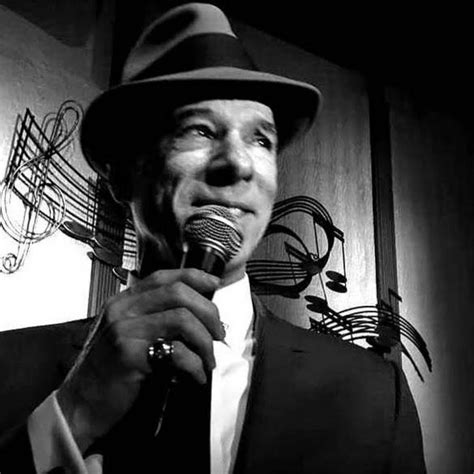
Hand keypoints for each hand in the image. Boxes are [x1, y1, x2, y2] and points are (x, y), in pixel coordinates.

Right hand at [56, 268, 223, 450]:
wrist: (80, 404)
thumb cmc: (109, 371)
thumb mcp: (126, 334)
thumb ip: (153, 317)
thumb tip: (197, 312)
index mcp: (124, 302)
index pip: (164, 276)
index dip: (195, 276)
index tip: (215, 284)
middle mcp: (123, 310)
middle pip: (179, 292)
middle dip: (209, 311)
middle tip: (218, 333)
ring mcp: (124, 331)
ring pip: (182, 319)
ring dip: (205, 340)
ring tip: (208, 359)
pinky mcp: (129, 356)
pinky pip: (176, 352)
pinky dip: (195, 365)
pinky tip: (196, 376)